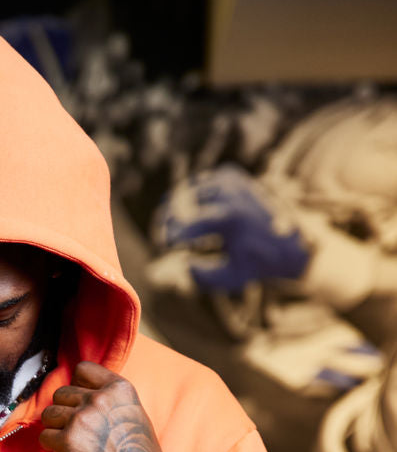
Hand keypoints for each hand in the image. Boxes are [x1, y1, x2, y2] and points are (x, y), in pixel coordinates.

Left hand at [39, 361, 167, 451]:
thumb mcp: (132, 412)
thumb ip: (107, 397)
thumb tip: (75, 389)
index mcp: (118, 389)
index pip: (82, 370)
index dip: (78, 388)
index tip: (84, 405)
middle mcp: (99, 400)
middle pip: (61, 394)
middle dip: (66, 412)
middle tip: (81, 434)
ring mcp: (81, 420)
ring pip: (49, 414)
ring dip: (57, 430)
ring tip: (76, 445)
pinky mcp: (66, 442)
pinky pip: (44, 437)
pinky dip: (52, 448)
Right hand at [156, 164, 308, 290]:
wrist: (290, 239)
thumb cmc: (255, 263)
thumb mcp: (228, 277)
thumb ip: (200, 275)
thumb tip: (180, 262)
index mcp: (230, 218)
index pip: (187, 222)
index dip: (169, 234)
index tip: (165, 246)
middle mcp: (230, 193)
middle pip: (182, 201)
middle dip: (167, 219)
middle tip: (162, 236)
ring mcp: (230, 180)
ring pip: (187, 189)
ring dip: (176, 207)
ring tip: (170, 227)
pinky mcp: (230, 174)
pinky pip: (199, 182)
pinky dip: (190, 197)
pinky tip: (188, 214)